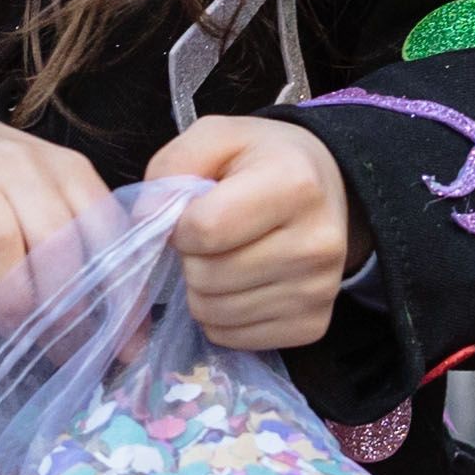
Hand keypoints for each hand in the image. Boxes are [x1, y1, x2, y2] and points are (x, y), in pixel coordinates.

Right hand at [0, 93, 112, 338]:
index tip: (128, 343)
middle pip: (54, 235)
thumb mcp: (34, 189)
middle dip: (65, 302)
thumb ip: (72, 235)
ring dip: (12, 301)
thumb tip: (119, 319)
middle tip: (64, 349)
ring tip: (14, 340)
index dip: (119, 288)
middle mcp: (14, 163)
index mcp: (58, 165)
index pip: (104, 226)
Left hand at [146, 115, 353, 353]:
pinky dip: (223, 316)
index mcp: (294, 185)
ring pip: (215, 314)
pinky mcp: (313, 325)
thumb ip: (172, 166)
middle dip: (192, 258)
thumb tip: (147, 221)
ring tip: (225, 258)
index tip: (190, 212)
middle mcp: (316, 243)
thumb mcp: (218, 136)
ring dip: (203, 289)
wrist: (327, 188)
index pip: (205, 229)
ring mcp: (319, 290)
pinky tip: (241, 284)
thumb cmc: (264, 161)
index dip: (180, 225)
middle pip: (207, 278)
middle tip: (211, 237)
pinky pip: (234, 338)